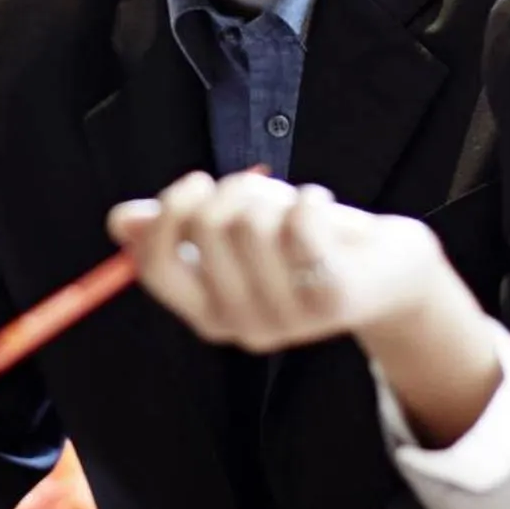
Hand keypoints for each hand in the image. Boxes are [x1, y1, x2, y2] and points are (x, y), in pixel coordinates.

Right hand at [110, 170, 504, 444]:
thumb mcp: (236, 235)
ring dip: (274, 196)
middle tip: (261, 193)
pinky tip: (322, 206)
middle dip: (231, 189)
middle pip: (205, 227)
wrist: (389, 274)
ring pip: (250, 222)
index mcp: (208, 314)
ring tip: (298, 207)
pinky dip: (309, 199)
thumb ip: (179, 229)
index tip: (195, 182)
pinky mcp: (330, 297)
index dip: (166, 213)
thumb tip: (119, 220)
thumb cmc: (304, 247)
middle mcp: (241, 326)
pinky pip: (299, 224)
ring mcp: (287, 318)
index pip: (155, 266)